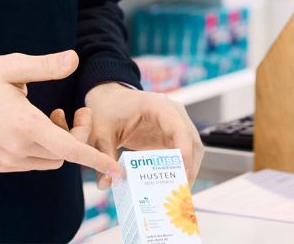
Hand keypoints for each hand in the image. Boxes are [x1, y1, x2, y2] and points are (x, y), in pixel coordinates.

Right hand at [0, 50, 124, 179]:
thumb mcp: (10, 66)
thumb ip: (45, 66)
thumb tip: (74, 59)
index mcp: (25, 126)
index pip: (70, 148)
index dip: (96, 157)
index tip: (117, 169)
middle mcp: (18, 149)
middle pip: (63, 155)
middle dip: (75, 137)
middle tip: (74, 112)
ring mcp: (7, 160)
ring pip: (48, 161)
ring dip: (57, 144)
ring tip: (50, 116)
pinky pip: (31, 163)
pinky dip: (41, 149)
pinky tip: (31, 126)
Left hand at [84, 82, 203, 188]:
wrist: (108, 99)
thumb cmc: (107, 109)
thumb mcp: (101, 131)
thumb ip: (104, 155)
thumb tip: (106, 183)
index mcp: (156, 105)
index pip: (179, 128)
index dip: (184, 151)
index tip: (182, 173)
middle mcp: (171, 112)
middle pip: (191, 141)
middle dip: (189, 168)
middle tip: (180, 192)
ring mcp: (175, 123)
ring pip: (192, 148)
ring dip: (188, 170)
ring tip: (178, 194)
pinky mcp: (172, 134)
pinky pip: (184, 152)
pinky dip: (181, 168)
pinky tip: (172, 185)